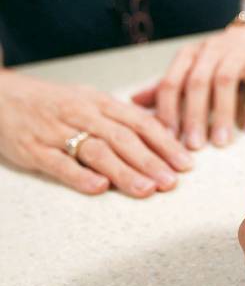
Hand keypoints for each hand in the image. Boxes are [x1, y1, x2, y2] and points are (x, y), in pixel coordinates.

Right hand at [0, 71, 192, 196]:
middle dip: (151, 161)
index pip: (140, 122)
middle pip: (123, 137)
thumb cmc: (54, 102)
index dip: (165, 142)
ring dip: (124, 171)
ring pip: (96, 150)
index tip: (186, 162)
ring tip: (146, 189)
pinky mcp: (32, 149)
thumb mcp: (91, 101)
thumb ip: (122, 118)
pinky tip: (99, 188)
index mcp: (101, 102)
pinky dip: (79, 175)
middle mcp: (83, 114)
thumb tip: (160, 132)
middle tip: (172, 182)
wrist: (1, 95)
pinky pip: (58, 163)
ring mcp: (57, 131)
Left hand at [132, 25, 244, 149]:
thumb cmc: (218, 59)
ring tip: (220, 142)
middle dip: (193, 116)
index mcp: (188, 55)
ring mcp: (236, 54)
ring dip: (222, 113)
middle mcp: (209, 51)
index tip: (167, 140)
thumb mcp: (190, 68)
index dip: (167, 111)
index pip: (171, 82)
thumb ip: (165, 86)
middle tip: (193, 146)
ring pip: (225, 82)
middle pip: (196, 83)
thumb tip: (133, 103)